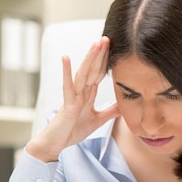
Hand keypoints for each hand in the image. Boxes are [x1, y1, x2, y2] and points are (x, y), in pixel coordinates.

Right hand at [26, 37, 119, 162]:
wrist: (56, 144)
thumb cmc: (73, 130)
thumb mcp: (98, 120)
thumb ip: (110, 111)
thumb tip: (125, 104)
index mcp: (87, 95)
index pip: (99, 74)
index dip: (106, 61)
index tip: (113, 46)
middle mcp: (80, 92)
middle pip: (92, 70)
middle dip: (100, 54)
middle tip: (107, 38)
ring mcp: (73, 97)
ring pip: (82, 74)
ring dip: (88, 59)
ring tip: (95, 44)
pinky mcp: (67, 105)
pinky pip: (67, 87)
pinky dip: (66, 73)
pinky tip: (66, 58)